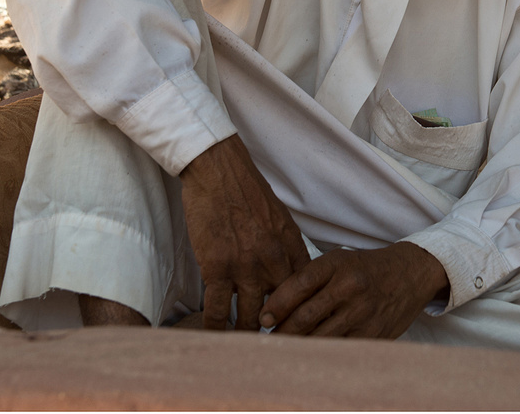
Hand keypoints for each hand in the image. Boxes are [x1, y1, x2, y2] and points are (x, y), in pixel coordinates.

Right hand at [179, 134, 310, 330]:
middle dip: (278, 332)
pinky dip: (216, 327)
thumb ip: (286, 248)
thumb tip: (291, 274)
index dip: (302, 315)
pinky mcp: (217, 267)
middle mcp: (273, 260)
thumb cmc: (246, 191)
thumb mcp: (279, 218)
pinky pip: (218, 310)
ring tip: (244, 348)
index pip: (305, 292)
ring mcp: (246, 266)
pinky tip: (214, 336)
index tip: (299, 332)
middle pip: (282, 311)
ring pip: (250, 317)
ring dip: (246, 334)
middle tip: (273, 350)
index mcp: (291, 246)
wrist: (218, 170)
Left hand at [259, 242, 448, 338]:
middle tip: (269, 338)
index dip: (277, 303)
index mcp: (338, 263)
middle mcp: (350, 286)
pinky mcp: (373, 333)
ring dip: (299, 346)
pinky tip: (311, 356)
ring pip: (320, 337)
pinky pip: (340, 349)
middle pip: (305, 316)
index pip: (299, 284)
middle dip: (282, 331)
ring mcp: (362, 312)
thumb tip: (276, 306)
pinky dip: (322, 354)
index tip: (264, 318)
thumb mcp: (339, 261)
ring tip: (284, 350)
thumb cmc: (365, 268)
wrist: (410, 274)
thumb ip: (311, 279)